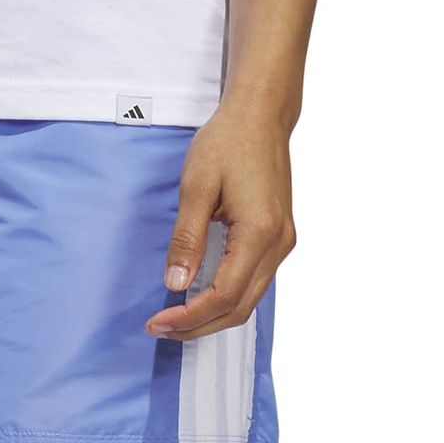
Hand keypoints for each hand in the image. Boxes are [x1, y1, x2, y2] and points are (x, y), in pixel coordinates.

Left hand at [144, 97, 295, 338]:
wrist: (261, 114)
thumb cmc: (228, 140)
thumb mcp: (197, 184)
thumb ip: (187, 237)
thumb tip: (176, 284)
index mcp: (260, 232)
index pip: (224, 296)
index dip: (191, 317)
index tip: (159, 321)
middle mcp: (279, 244)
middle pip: (240, 307)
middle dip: (200, 325)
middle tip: (162, 328)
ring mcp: (284, 241)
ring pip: (250, 298)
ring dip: (214, 314)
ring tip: (177, 316)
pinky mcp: (281, 235)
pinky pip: (255, 280)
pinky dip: (228, 295)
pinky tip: (201, 291)